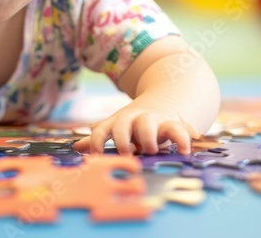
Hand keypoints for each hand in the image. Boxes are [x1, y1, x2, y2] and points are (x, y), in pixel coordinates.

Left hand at [72, 98, 200, 155]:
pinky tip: (184, 151)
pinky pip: (178, 129)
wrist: (162, 104)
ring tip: (151, 150)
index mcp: (117, 122)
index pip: (101, 129)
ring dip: (148, 137)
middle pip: (123, 124)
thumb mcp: (116, 129)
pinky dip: (182, 139)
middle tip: (126, 153)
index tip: (95, 156)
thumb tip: (76, 147)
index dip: (96, 141)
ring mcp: (152, 120)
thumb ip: (99, 138)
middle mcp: (133, 119)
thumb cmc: (133, 125)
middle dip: (122, 138)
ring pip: (148, 124)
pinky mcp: (172, 124)